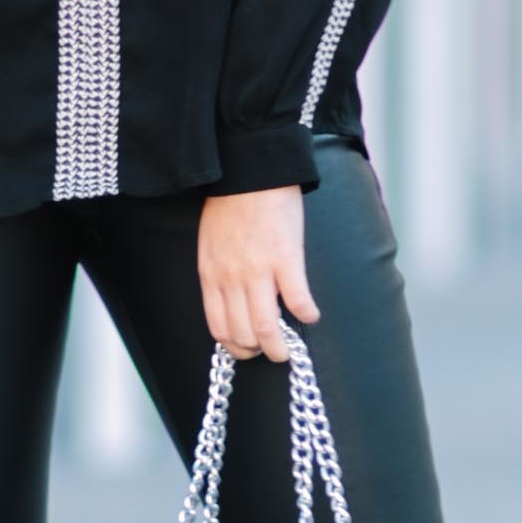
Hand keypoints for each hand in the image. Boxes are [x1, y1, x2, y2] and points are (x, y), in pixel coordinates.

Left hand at [197, 186, 320, 360]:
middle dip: (257, 351)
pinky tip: (311, 314)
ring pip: (266, 328)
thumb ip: (218, 272)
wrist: (250, 171)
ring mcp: (258, 271)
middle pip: (242, 334)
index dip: (234, 347)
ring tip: (289, 349)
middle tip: (271, 351)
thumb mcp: (210, 243)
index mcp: (212, 275)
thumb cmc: (230, 204)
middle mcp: (232, 278)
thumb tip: (230, 299)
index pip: (219, 327)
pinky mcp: (286, 259)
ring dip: (280, 346)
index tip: (246, 348)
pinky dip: (306, 314)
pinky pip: (297, 300)